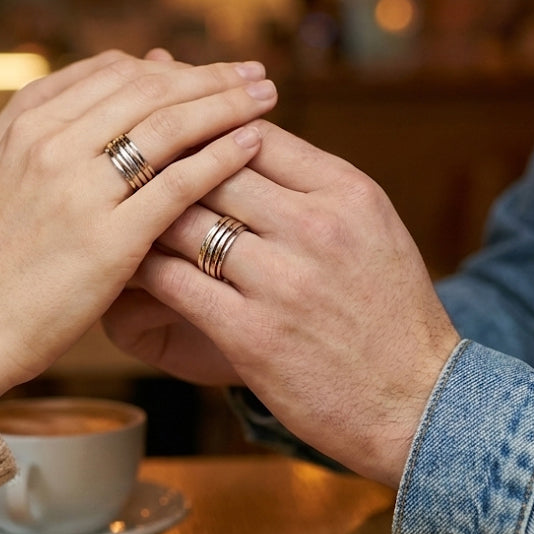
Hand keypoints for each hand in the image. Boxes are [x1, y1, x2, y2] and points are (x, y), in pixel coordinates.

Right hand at [0, 55, 277, 403]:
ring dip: (226, 105)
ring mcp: (79, 190)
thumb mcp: (21, 180)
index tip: (214, 69)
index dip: (176, 67)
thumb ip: (67, 139)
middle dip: (210, 77)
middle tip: (255, 73)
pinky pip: (177, 183)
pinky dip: (221, 158)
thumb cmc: (1, 257)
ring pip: (169, 127)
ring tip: (266, 98)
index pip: (119, 74)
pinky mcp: (107, 238)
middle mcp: (53, 145)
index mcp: (31, 125)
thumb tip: (122, 107)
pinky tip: (253, 144)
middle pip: (150, 90)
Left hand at [116, 123, 459, 487]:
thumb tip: (248, 137)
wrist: (420, 403)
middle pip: (212, 168)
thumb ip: (313, 183)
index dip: (205, 130)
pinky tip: (122, 261)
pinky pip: (174, 280)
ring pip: (184, 218)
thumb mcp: (371, 227)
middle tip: (122, 163)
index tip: (171, 135)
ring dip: (144, 211)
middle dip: (165, 163)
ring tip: (113, 207)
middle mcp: (316, 226)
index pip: (255, 134)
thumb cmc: (391, 313)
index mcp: (347, 192)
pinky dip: (141, 265)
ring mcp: (283, 281)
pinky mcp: (252, 334)